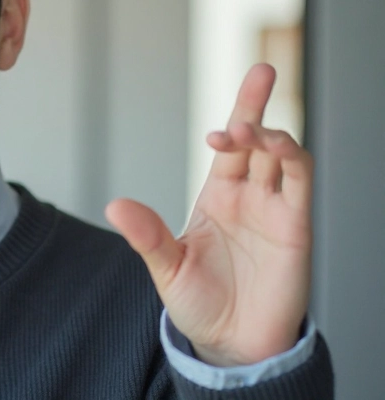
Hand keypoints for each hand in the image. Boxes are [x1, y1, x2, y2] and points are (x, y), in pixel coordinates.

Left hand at [106, 64, 311, 365]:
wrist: (232, 345)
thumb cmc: (201, 306)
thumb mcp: (166, 269)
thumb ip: (147, 236)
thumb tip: (115, 206)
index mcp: (218, 198)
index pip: (231, 146)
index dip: (233, 120)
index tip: (218, 122)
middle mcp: (249, 197)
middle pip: (258, 138)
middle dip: (257, 105)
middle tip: (262, 72)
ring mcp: (275, 209)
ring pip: (283, 154)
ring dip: (271, 133)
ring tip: (250, 128)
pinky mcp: (296, 227)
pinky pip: (301, 184)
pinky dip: (294, 160)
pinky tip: (278, 147)